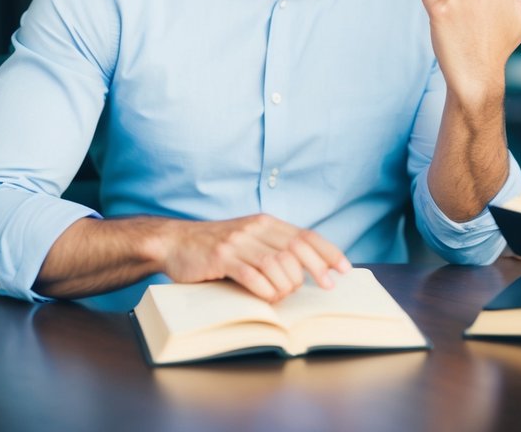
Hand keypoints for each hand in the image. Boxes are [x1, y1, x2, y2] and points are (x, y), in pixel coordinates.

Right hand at [159, 215, 350, 302]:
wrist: (175, 242)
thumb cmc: (216, 247)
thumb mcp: (249, 239)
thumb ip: (273, 248)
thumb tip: (307, 270)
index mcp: (266, 223)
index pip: (306, 235)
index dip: (328, 252)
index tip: (344, 269)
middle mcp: (255, 228)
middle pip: (296, 248)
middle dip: (316, 269)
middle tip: (326, 286)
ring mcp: (238, 242)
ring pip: (276, 263)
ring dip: (286, 284)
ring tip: (285, 295)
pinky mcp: (220, 257)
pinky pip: (251, 275)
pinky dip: (264, 290)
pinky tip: (268, 298)